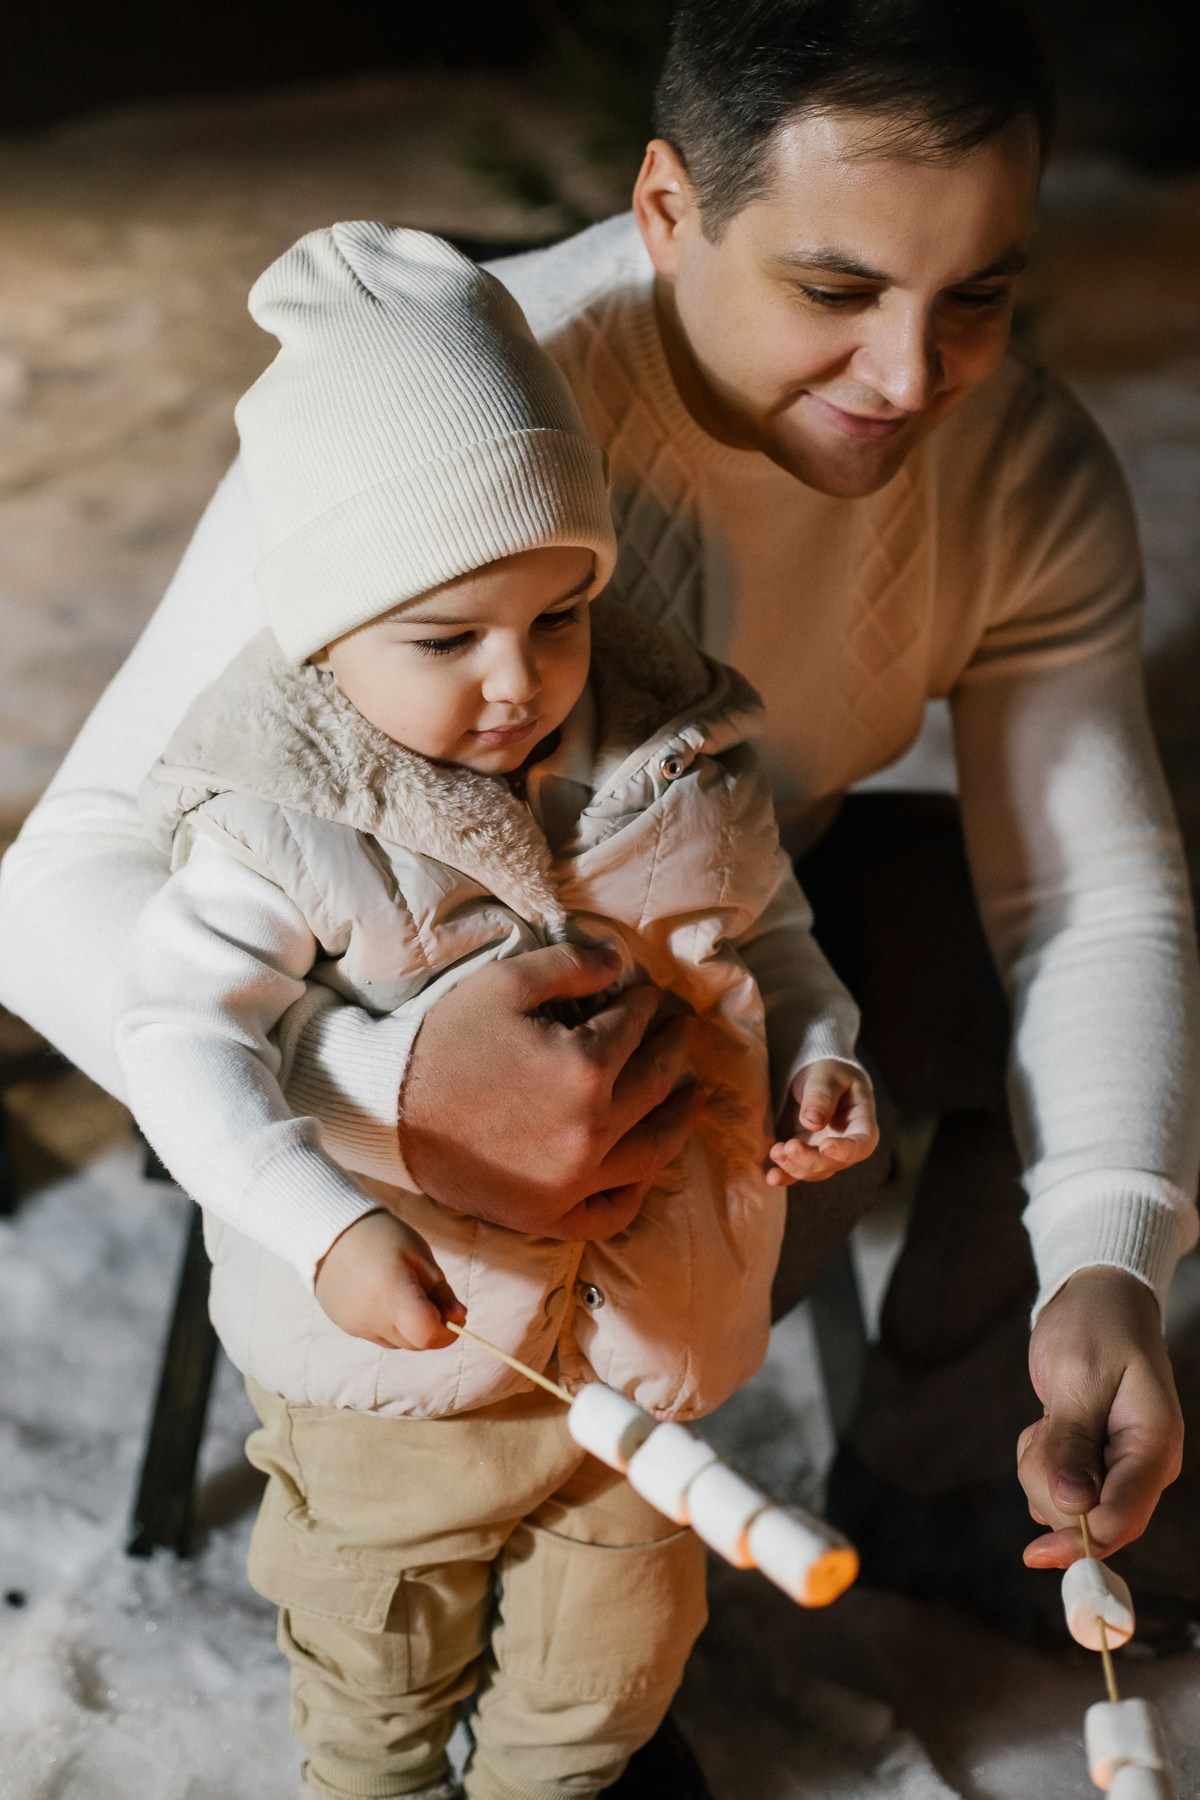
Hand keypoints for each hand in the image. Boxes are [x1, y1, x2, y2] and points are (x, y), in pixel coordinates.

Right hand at [314, 1210, 466, 1349]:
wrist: (331, 1230)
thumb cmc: (382, 1237)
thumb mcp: (420, 1257)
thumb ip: (442, 1293)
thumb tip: (460, 1318)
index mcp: (393, 1297)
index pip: (427, 1336)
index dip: (447, 1331)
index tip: (451, 1313)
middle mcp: (372, 1320)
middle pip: (415, 1343)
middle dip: (429, 1327)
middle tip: (426, 1294)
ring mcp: (356, 1326)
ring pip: (398, 1342)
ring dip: (408, 1327)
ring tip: (400, 1290)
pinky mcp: (346, 1326)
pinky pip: (378, 1335)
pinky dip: (388, 1324)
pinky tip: (381, 1295)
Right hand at [399, 942, 699, 1239]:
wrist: (387, 1112)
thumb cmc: (444, 1043)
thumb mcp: (504, 984)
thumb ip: (570, 964)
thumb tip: (619, 962)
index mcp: (583, 1068)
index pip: (635, 1026)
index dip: (647, 1002)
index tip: (650, 992)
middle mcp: (592, 1129)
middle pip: (657, 1081)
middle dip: (675, 1046)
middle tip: (682, 1029)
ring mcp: (575, 1180)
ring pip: (655, 1149)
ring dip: (681, 1115)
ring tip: (693, 1093)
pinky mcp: (550, 1214)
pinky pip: (613, 1212)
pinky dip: (638, 1192)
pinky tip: (648, 1169)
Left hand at [767, 1059, 878, 1185]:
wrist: (815, 1078)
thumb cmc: (829, 1072)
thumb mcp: (827, 1076)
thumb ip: (822, 1096)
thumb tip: (813, 1122)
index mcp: (861, 1123)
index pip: (861, 1144)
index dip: (846, 1150)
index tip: (825, 1146)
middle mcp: (845, 1144)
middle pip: (833, 1163)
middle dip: (810, 1160)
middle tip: (789, 1147)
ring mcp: (824, 1153)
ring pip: (814, 1171)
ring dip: (794, 1167)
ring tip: (776, 1151)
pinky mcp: (805, 1155)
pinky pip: (796, 1172)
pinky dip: (784, 1176)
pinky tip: (771, 1177)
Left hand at [1018, 1266, 1182, 1567]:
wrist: (1099, 1298)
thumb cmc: (1094, 1326)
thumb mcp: (1077, 1375)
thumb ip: (1072, 1441)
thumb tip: (1070, 1505)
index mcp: (1154, 1447)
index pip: (1121, 1519)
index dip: (1077, 1543)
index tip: (1033, 1554)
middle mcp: (1143, 1467)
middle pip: (1088, 1520)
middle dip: (1049, 1487)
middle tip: (1042, 1432)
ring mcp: (1119, 1467)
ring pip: (1065, 1506)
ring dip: (1040, 1472)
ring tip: (1047, 1422)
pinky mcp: (1095, 1463)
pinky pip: (1057, 1488)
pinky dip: (1040, 1463)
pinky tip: (1047, 1427)